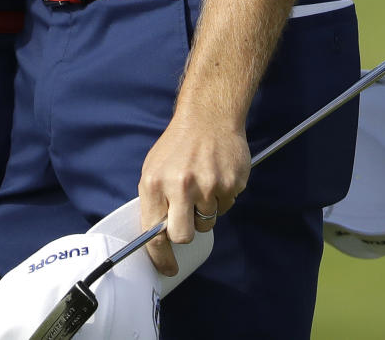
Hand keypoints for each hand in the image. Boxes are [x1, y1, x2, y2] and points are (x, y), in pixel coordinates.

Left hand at [138, 104, 250, 276]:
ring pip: (206, 223)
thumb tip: (155, 235)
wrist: (208, 116)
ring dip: (205, 211)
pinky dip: (221, 197)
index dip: (160, 256)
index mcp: (155, 182)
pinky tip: (216, 175)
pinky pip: (225, 207)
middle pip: (183, 236)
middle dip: (186, 232)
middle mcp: (180, 185)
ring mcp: (208, 185)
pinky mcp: (230, 184)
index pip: (154, 232)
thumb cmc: (178, 144)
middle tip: (188, 216)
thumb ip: (155, 200)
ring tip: (202, 183)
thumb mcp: (154, 167)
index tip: (167, 268)